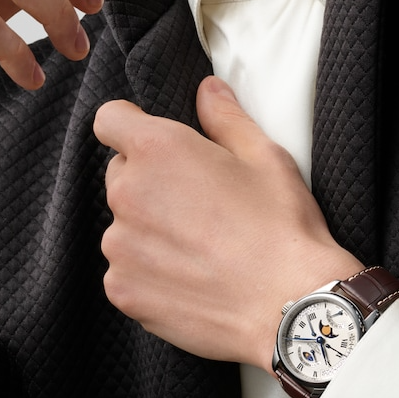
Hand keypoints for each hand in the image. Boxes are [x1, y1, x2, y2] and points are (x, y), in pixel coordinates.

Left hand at [93, 76, 361, 370]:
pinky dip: (149, 274)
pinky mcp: (123, 290)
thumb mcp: (264, 157)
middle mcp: (127, 194)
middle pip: (120, 176)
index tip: (153, 144)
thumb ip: (225, 117)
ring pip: (123, 227)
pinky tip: (192, 279)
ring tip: (200, 249)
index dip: (130, 127)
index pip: (110, 120)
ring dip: (149, 232)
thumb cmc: (282, 230)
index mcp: (157, 150)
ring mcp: (120, 246)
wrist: (288, 307)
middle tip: (198, 205)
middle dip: (150, 184)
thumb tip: (207, 90)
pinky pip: (126, 271)